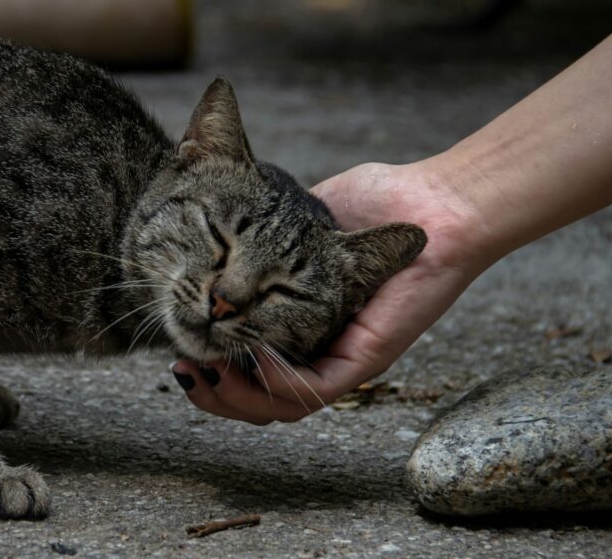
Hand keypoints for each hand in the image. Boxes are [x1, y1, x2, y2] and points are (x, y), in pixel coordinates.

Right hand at [172, 160, 491, 423]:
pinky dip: (279, 383)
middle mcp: (317, 351)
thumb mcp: (298, 221)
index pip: (245, 368)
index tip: (178, 348)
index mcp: (298, 327)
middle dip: (211, 393)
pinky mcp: (366, 360)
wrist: (434, 203)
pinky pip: (314, 391)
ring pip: (280, 408)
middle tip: (182, 367)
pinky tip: (255, 357)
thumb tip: (212, 240)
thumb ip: (260, 236)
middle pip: (256, 400)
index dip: (208, 369)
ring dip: (236, 397)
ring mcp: (342, 359)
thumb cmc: (377, 202)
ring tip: (207, 369)